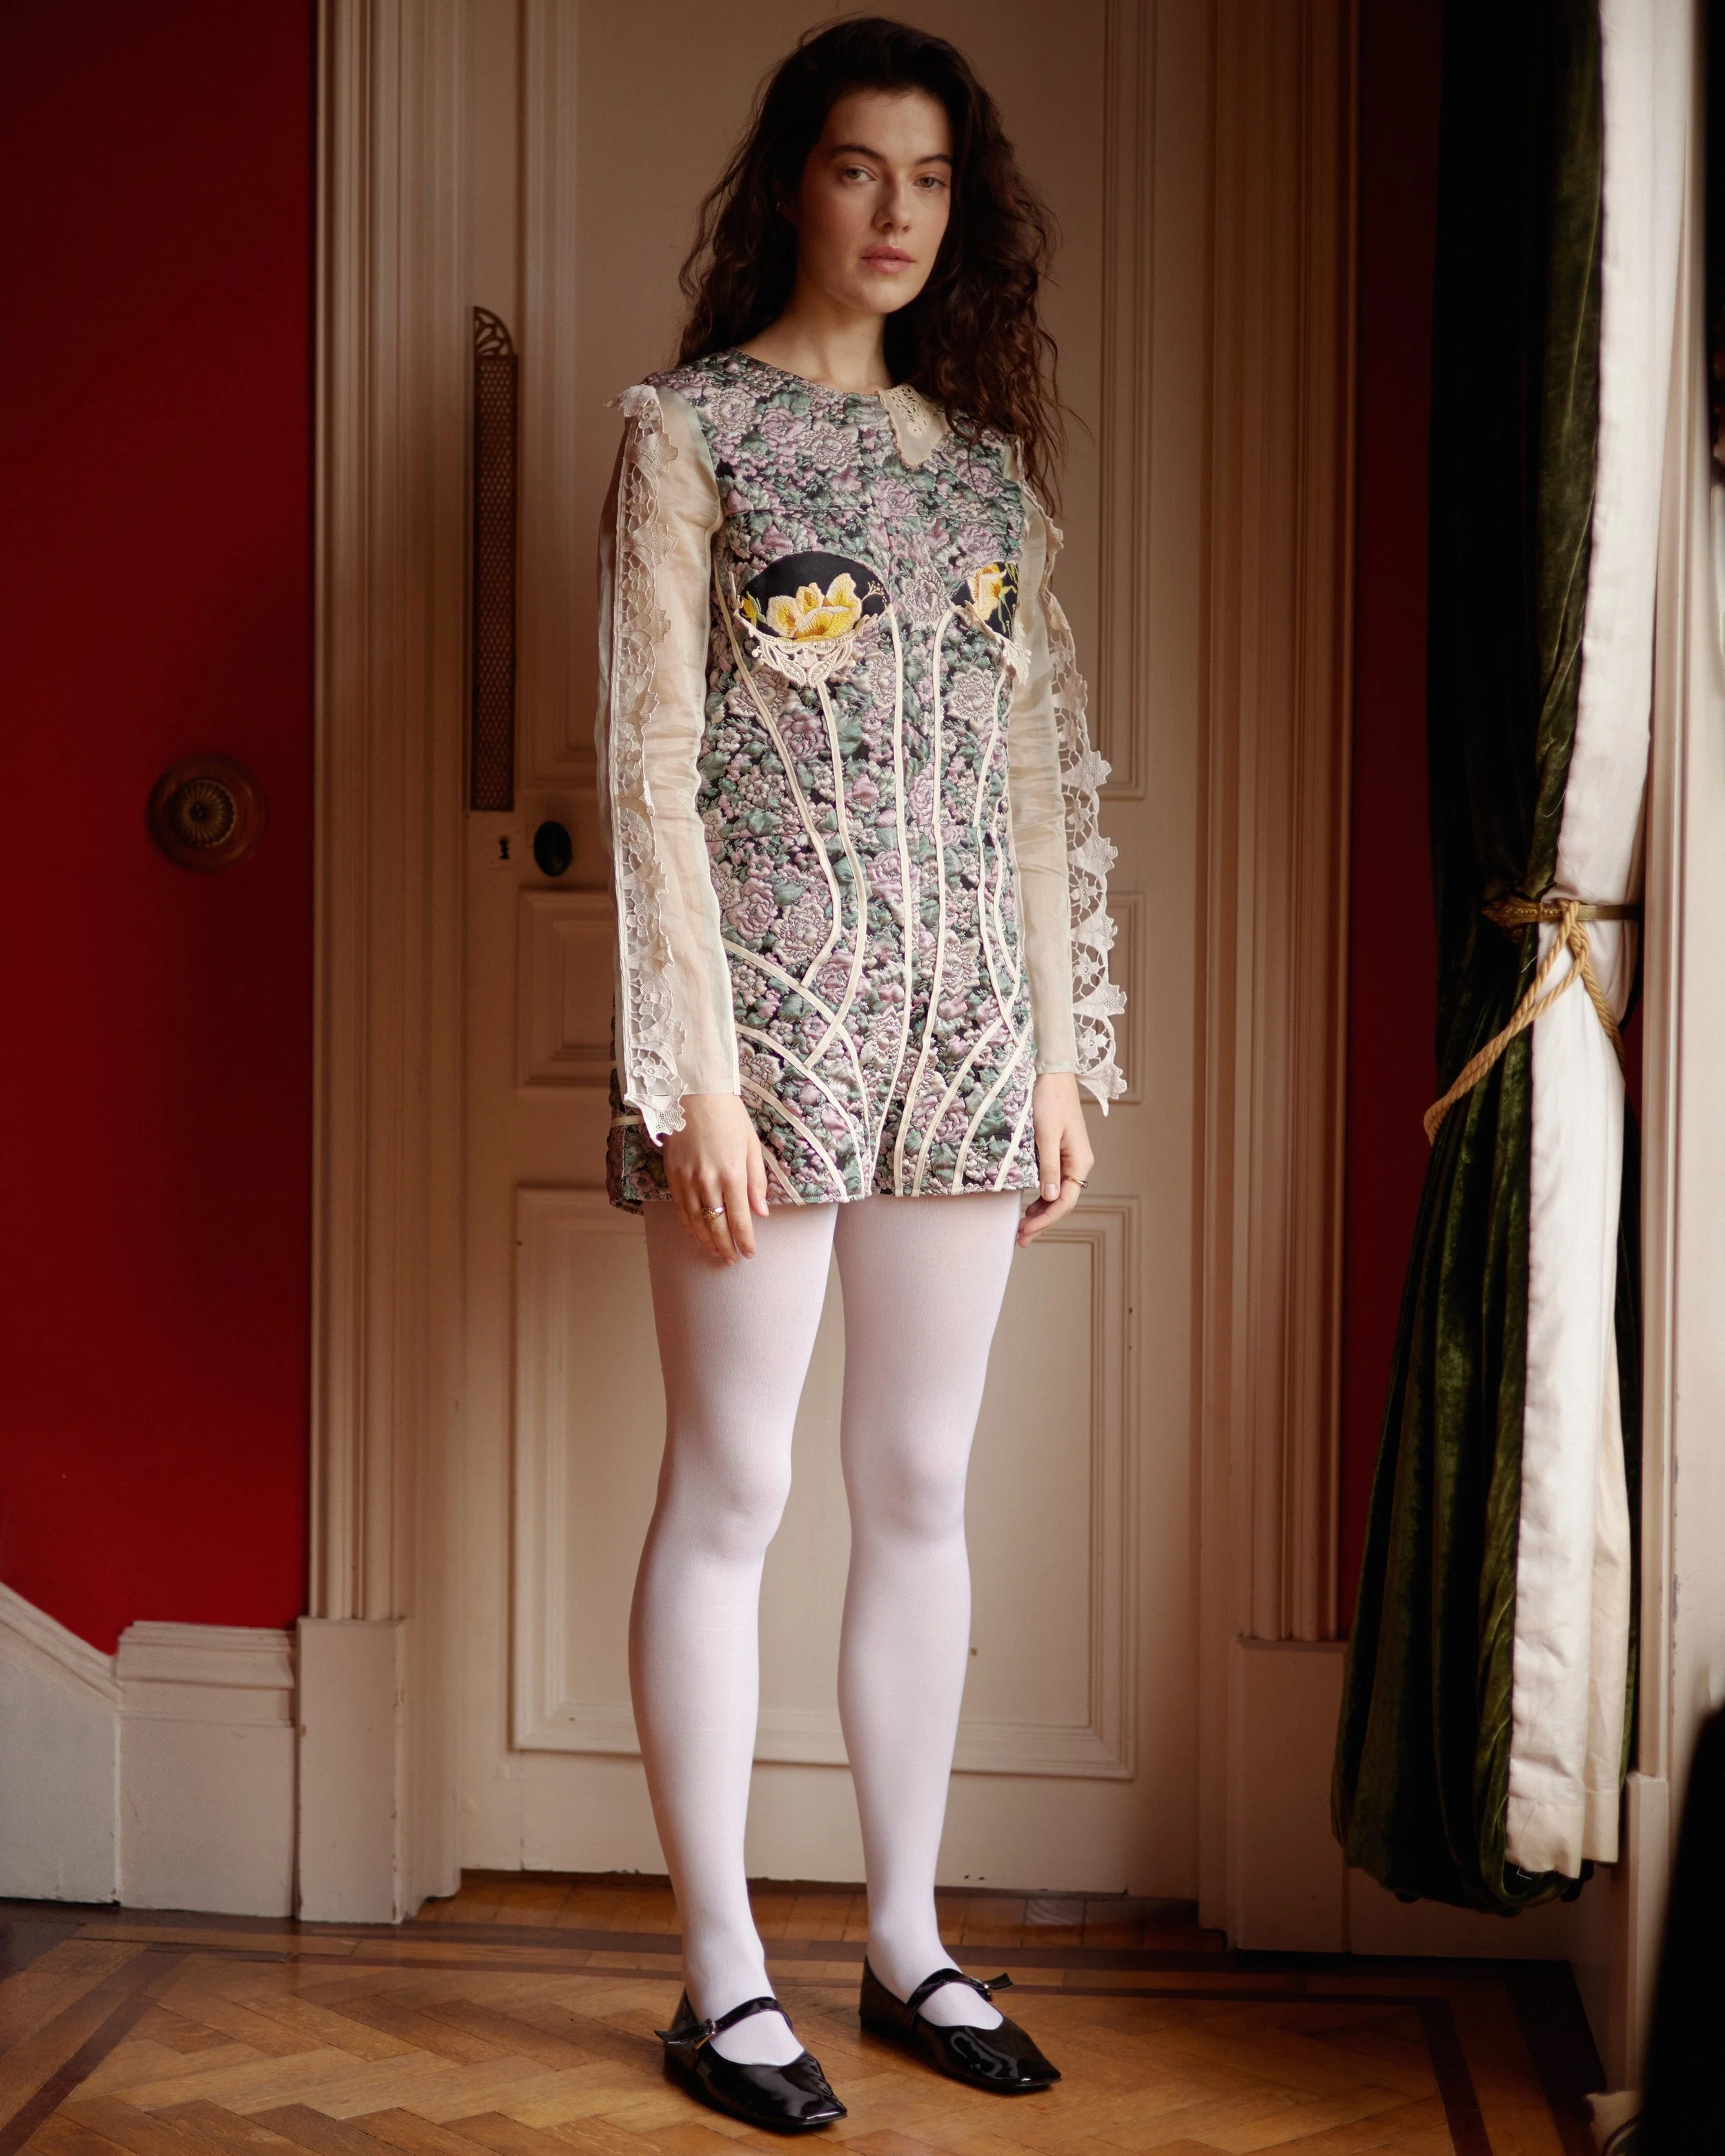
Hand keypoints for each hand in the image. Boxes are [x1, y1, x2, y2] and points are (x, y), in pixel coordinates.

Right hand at [659, 1093, 769, 1262]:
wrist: (694, 1094)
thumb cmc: (728, 1116)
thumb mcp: (751, 1146)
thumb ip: (756, 1182)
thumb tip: (761, 1213)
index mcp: (732, 1174)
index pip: (740, 1219)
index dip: (744, 1241)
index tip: (749, 1253)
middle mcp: (708, 1181)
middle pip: (717, 1225)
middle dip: (726, 1247)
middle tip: (732, 1260)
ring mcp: (687, 1179)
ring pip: (696, 1222)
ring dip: (706, 1241)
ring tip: (715, 1253)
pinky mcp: (672, 1175)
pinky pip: (680, 1209)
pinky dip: (688, 1226)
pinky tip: (696, 1234)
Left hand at [1016, 1072, 1092, 1246]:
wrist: (1052, 1074)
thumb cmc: (1049, 1100)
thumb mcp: (1045, 1134)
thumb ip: (1048, 1167)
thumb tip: (1049, 1198)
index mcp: (1080, 1162)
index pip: (1065, 1201)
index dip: (1045, 1220)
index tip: (1025, 1232)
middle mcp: (1078, 1164)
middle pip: (1062, 1202)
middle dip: (1042, 1222)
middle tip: (1020, 1238)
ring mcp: (1070, 1159)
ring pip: (1058, 1194)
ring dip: (1041, 1212)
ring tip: (1022, 1228)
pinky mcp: (1060, 1153)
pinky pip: (1053, 1182)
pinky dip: (1042, 1197)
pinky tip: (1030, 1206)